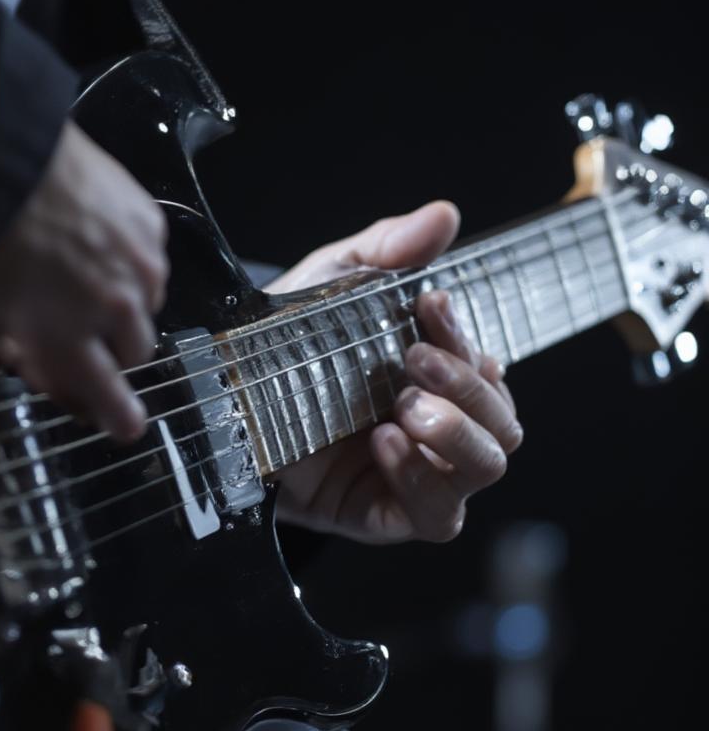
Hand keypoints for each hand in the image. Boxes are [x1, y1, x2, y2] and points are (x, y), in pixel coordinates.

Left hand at [0, 121, 168, 441]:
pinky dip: (131, 261)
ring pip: (149, 305)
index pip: (110, 398)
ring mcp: (139, 267)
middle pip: (138, 352)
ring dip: (127, 301)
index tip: (128, 425)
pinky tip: (99, 240)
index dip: (120, 416)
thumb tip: (60, 379)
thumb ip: (34, 356)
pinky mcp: (150, 226)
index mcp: (68, 340)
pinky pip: (152, 261)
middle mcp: (114, 310)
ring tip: (91, 273)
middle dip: (117, 348)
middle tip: (90, 327)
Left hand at [272, 202, 522, 543]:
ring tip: (401, 407)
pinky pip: (437, 515)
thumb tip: (445, 215)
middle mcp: (436, 431)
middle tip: (414, 362)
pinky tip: (385, 442)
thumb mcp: (329, 286)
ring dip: (457, 432)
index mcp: (437, 381)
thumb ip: (385, 250)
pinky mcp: (383, 516)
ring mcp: (415, 476)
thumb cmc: (282, 347)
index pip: (489, 369)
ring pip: (486, 468)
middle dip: (470, 388)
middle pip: (504, 424)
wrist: (224, 405)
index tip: (429, 304)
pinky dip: (420, 477)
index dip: (468, 337)